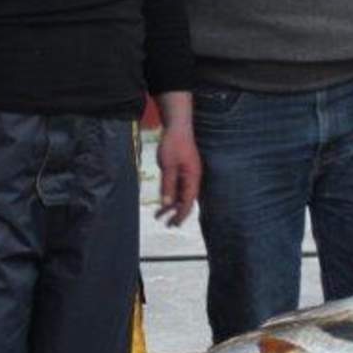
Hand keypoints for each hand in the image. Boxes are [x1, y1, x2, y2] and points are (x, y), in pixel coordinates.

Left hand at [154, 93, 200, 225]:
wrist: (177, 126)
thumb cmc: (173, 144)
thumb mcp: (168, 166)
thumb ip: (168, 185)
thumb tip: (167, 203)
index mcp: (192, 177)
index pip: (188, 201)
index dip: (181, 214)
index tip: (174, 225)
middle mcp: (193, 178)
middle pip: (186, 200)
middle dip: (177, 214)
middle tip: (168, 225)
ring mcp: (189, 174)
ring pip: (181, 194)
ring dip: (171, 205)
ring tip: (159, 215)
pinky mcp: (184, 170)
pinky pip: (178, 187)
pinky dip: (171, 195)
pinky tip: (163, 201)